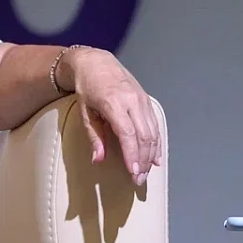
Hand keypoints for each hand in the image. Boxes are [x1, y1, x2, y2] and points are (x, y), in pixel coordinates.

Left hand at [65, 47, 162, 185]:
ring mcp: (142, 100)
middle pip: (144, 136)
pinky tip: (155, 158)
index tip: (133, 172)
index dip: (132, 155)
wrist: (97, 63)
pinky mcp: (147, 101)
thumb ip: (94, 136)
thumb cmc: (87, 88)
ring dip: (151, 155)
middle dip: (143, 160)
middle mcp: (132, 101)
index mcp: (114, 103)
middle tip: (138, 180)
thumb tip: (98, 160)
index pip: (128, 134)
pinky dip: (156, 143)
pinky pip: (155, 126)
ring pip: (153, 132)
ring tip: (145, 173)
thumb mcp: (85, 112)